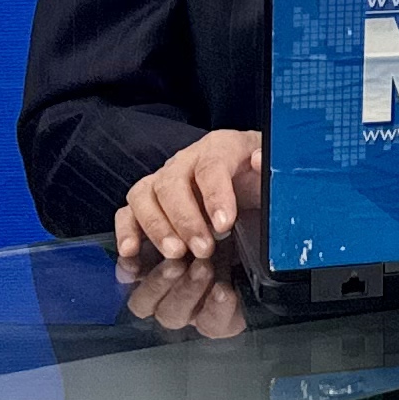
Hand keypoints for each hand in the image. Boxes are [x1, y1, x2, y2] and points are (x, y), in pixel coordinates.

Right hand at [113, 129, 263, 340]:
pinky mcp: (148, 201)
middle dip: (185, 219)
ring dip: (156, 227)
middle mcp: (184, 161)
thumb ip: (269, 169)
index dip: (216, 195)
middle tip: (203, 248)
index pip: (211, 166)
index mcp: (219, 147)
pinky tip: (131, 251)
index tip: (224, 225)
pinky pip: (127, 212)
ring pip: (143, 196)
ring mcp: (162, 180)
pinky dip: (126, 231)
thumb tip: (260, 161)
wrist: (248, 176)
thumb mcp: (272, 171)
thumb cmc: (257, 175)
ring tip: (176, 253)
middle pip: (171, 183)